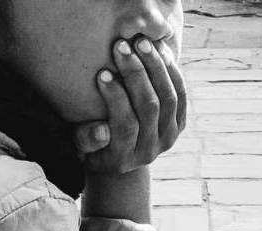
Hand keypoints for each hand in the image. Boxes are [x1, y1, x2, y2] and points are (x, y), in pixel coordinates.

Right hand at [75, 36, 187, 174]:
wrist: (120, 157)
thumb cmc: (92, 146)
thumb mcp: (81, 147)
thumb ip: (86, 139)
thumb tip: (102, 130)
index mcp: (123, 157)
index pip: (125, 125)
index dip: (115, 98)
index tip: (102, 72)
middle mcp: (149, 150)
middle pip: (149, 108)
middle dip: (135, 74)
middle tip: (121, 47)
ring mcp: (167, 137)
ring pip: (168, 98)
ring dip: (155, 66)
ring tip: (140, 42)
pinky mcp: (178, 125)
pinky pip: (180, 94)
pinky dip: (171, 70)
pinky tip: (158, 50)